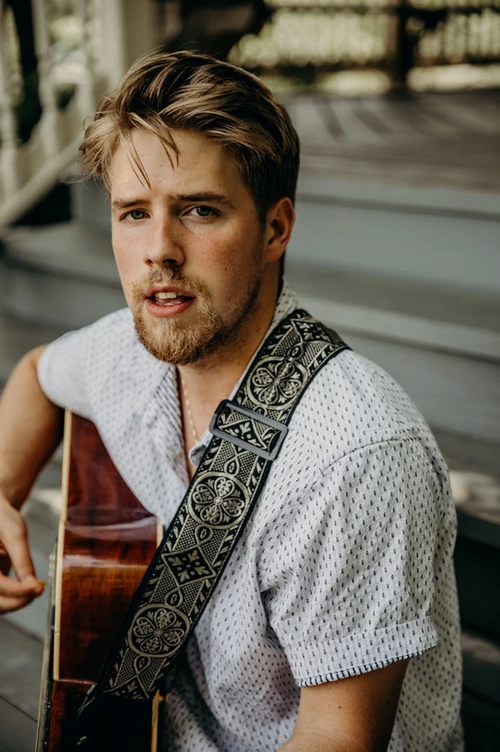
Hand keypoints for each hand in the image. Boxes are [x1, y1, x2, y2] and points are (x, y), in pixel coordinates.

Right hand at [0, 495, 43, 612]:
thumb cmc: (1, 519)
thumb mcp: (14, 534)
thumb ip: (22, 560)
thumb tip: (33, 584)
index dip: (18, 590)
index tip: (38, 588)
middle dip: (18, 600)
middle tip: (38, 590)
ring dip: (15, 602)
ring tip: (34, 589)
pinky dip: (12, 599)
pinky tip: (26, 590)